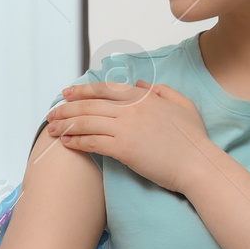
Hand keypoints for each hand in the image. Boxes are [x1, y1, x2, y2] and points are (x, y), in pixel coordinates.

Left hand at [44, 78, 217, 194]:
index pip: (106, 89)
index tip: (66, 94)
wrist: (198, 164)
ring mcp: (127, 128)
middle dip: (66, 109)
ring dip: (66, 126)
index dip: (82, 90)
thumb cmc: (194, 140)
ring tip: (51, 130)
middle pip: (90, 104)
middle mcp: (132, 109)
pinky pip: (92, 142)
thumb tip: (141, 83)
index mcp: (145, 97)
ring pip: (87, 122)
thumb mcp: (183, 106)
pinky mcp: (123, 149)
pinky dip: (76, 142)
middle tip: (51, 114)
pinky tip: (66, 144)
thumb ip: (162, 91)